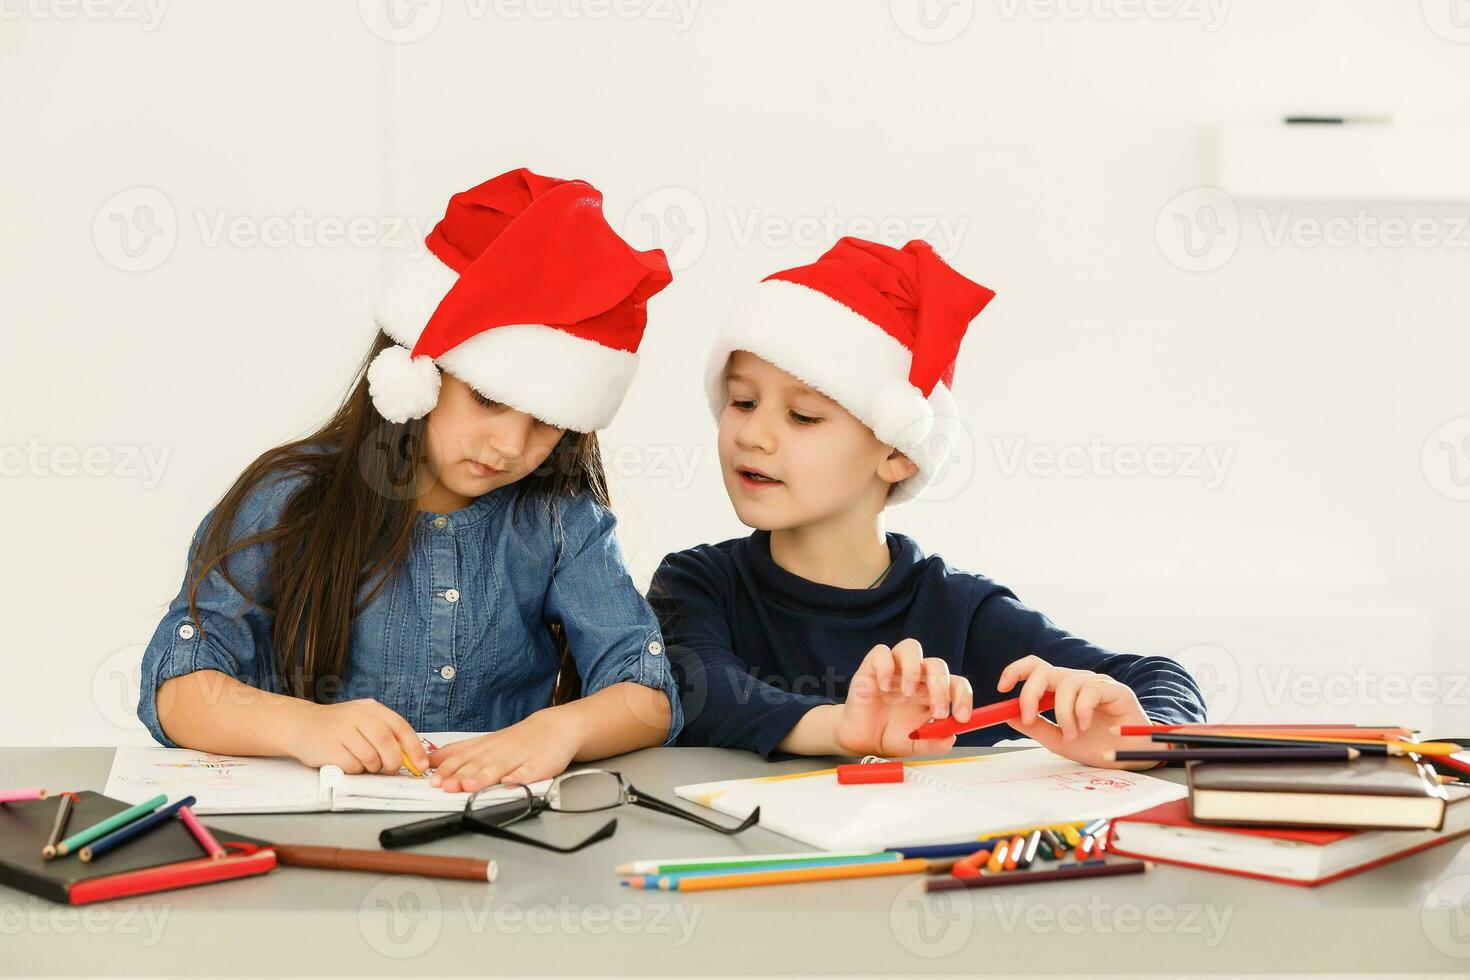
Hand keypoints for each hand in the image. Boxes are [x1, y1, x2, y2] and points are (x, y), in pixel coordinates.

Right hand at [296, 698, 426, 774]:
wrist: (300, 725)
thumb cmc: (338, 726)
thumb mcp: (363, 720)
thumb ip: (386, 733)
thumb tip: (412, 757)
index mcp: (370, 708)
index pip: (400, 727)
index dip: (414, 747)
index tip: (421, 764)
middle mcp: (356, 716)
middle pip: (386, 741)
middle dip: (394, 761)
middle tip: (392, 769)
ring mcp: (341, 731)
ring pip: (370, 756)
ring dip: (373, 767)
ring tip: (365, 764)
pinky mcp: (328, 747)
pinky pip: (352, 765)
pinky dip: (356, 769)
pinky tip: (348, 762)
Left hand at [428, 708, 582, 792]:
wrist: (555, 727)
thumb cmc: (517, 739)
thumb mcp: (485, 741)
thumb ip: (459, 751)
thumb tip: (430, 760)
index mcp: (485, 747)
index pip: (462, 758)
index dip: (447, 770)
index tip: (433, 780)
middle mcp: (499, 752)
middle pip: (477, 765)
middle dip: (460, 777)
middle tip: (446, 786)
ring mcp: (519, 758)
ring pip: (499, 768)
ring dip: (484, 778)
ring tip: (471, 787)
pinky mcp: (539, 765)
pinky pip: (528, 772)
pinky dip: (519, 778)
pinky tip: (510, 783)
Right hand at [833, 639, 972, 757]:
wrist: (862, 740)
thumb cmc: (891, 736)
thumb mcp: (917, 745)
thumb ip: (934, 743)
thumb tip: (951, 737)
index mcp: (932, 692)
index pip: (956, 683)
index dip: (963, 697)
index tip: (962, 717)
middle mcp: (917, 677)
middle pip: (937, 665)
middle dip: (941, 688)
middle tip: (938, 712)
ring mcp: (895, 669)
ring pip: (911, 646)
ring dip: (913, 669)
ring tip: (907, 692)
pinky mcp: (872, 667)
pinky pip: (881, 653)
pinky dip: (885, 667)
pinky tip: (883, 687)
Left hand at [998, 655, 1161, 770]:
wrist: (1131, 757)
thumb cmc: (1097, 746)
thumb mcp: (1058, 740)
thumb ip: (1035, 726)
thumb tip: (1008, 714)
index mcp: (1061, 689)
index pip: (1035, 667)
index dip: (1015, 671)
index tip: (1001, 688)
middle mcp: (1077, 681)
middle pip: (1044, 670)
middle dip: (1029, 693)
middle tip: (1027, 717)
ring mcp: (1096, 683)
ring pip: (1066, 683)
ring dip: (1062, 713)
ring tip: (1072, 734)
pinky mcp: (1115, 689)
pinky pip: (1089, 691)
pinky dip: (1081, 711)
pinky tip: (1086, 727)